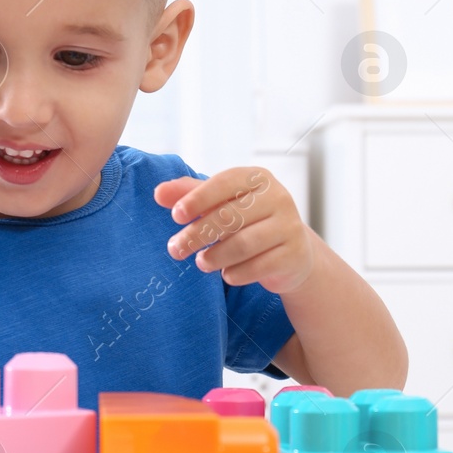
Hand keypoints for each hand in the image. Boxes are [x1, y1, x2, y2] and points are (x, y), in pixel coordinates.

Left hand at [155, 167, 315, 293]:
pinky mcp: (295, 255)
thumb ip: (190, 195)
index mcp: (258, 178)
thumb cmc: (249, 222)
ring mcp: (290, 226)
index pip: (224, 183)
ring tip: (201, 263)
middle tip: (175, 249)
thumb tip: (158, 193)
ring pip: (243, 244)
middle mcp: (278, 197)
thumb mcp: (220, 204)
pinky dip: (236, 273)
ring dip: (215, 257)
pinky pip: (259, 267)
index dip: (197, 198)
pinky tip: (226, 275)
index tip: (175, 216)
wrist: (291, 252)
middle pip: (230, 216)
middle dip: (197, 235)